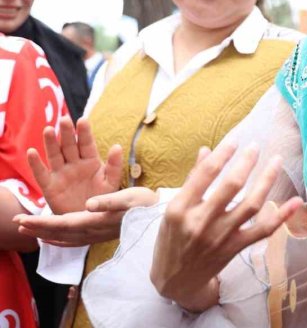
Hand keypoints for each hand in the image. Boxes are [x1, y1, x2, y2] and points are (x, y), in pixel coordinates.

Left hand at [14, 187, 157, 246]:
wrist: (159, 216)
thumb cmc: (144, 203)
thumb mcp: (129, 197)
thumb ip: (108, 201)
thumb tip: (90, 204)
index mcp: (95, 220)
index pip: (62, 224)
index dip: (41, 222)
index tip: (23, 220)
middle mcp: (92, 231)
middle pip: (58, 232)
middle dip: (37, 228)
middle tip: (16, 223)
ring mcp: (95, 235)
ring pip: (64, 237)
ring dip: (44, 234)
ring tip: (29, 230)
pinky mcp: (99, 234)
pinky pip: (73, 241)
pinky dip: (59, 240)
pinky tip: (53, 239)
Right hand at [27, 117, 122, 214]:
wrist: (88, 220)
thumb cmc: (102, 199)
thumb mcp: (111, 182)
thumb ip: (114, 165)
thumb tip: (117, 146)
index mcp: (91, 160)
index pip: (87, 143)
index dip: (84, 132)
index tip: (83, 120)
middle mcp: (74, 164)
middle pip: (69, 145)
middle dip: (67, 132)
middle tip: (64, 119)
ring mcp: (61, 173)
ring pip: (55, 155)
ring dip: (51, 143)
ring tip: (48, 130)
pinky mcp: (50, 186)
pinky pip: (41, 174)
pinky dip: (36, 164)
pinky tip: (32, 152)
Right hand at [150, 141, 301, 312]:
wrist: (176, 281)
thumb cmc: (172, 239)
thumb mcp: (173, 210)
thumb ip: (192, 180)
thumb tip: (207, 150)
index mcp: (180, 209)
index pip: (205, 174)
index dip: (223, 154)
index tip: (236, 140)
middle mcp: (201, 222)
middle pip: (231, 186)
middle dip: (247, 162)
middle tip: (256, 146)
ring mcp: (221, 236)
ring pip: (251, 204)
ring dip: (267, 180)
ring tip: (276, 160)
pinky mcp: (236, 248)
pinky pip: (263, 230)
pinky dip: (281, 216)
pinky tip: (296, 201)